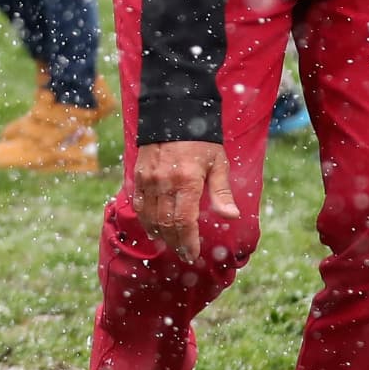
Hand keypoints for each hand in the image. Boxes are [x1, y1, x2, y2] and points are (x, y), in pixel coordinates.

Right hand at [131, 141, 236, 262]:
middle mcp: (165, 183)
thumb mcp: (218, 164)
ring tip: (170, 243)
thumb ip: (221, 193)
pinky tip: (153, 228)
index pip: (184, 221)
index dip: (188, 241)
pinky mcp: (138, 176)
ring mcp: (148, 180)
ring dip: (160, 234)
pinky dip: (145, 219)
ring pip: (150, 217)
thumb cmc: (201, 142)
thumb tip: (231, 217)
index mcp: (187, 182)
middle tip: (184, 253)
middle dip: (176, 242)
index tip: (192, 254)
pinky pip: (138, 204)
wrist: (174, 115)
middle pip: (166, 223)